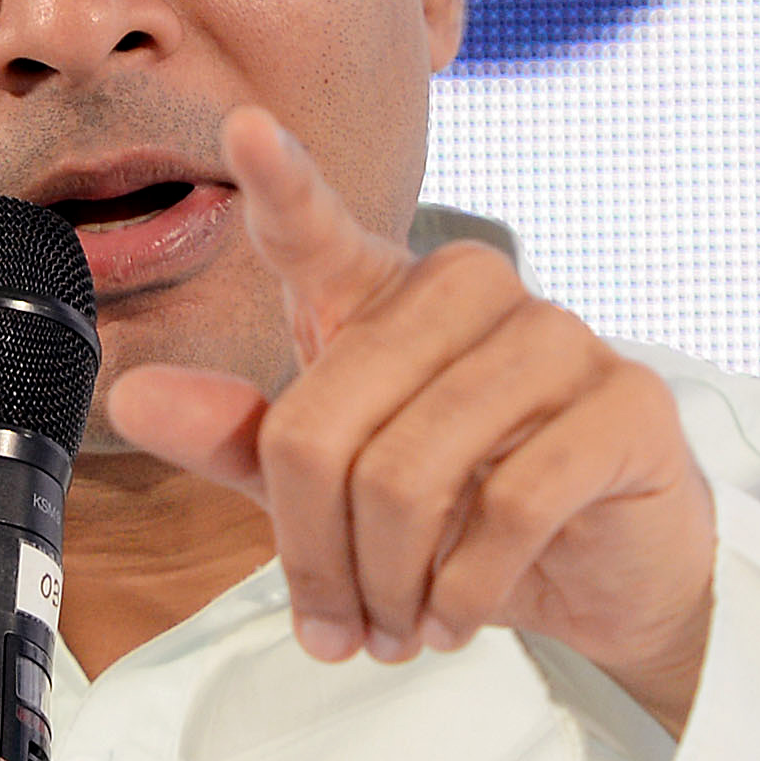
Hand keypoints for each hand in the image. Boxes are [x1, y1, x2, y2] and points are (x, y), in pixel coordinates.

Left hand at [105, 107, 718, 729]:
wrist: (601, 573)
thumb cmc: (458, 513)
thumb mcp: (332, 488)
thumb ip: (241, 440)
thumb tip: (133, 394)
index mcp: (384, 293)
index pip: (316, 231)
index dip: (281, 183)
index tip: (245, 129)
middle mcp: (469, 291)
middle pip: (327, 424)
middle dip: (315, 551)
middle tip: (335, 625)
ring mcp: (556, 337)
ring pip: (412, 472)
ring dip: (388, 582)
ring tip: (394, 632)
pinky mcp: (626, 404)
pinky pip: (510, 505)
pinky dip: (465, 588)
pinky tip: (453, 618)